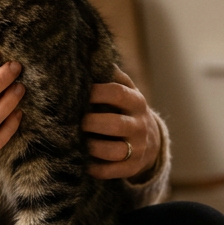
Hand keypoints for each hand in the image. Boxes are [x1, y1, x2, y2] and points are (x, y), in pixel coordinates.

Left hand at [84, 66, 160, 180]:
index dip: (95, 92)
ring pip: (114, 151)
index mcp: (135, 101)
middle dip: (90, 123)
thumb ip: (110, 75)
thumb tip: (88, 53)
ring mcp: (137, 147)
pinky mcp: (132, 166)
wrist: (150, 139)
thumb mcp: (125, 90)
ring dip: (92, 147)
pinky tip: (83, 162)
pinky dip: (96, 168)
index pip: (116, 93)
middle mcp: (139, 124)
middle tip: (73, 122)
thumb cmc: (125, 109)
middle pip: (114, 124)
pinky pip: (112, 171)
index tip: (76, 93)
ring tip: (77, 142)